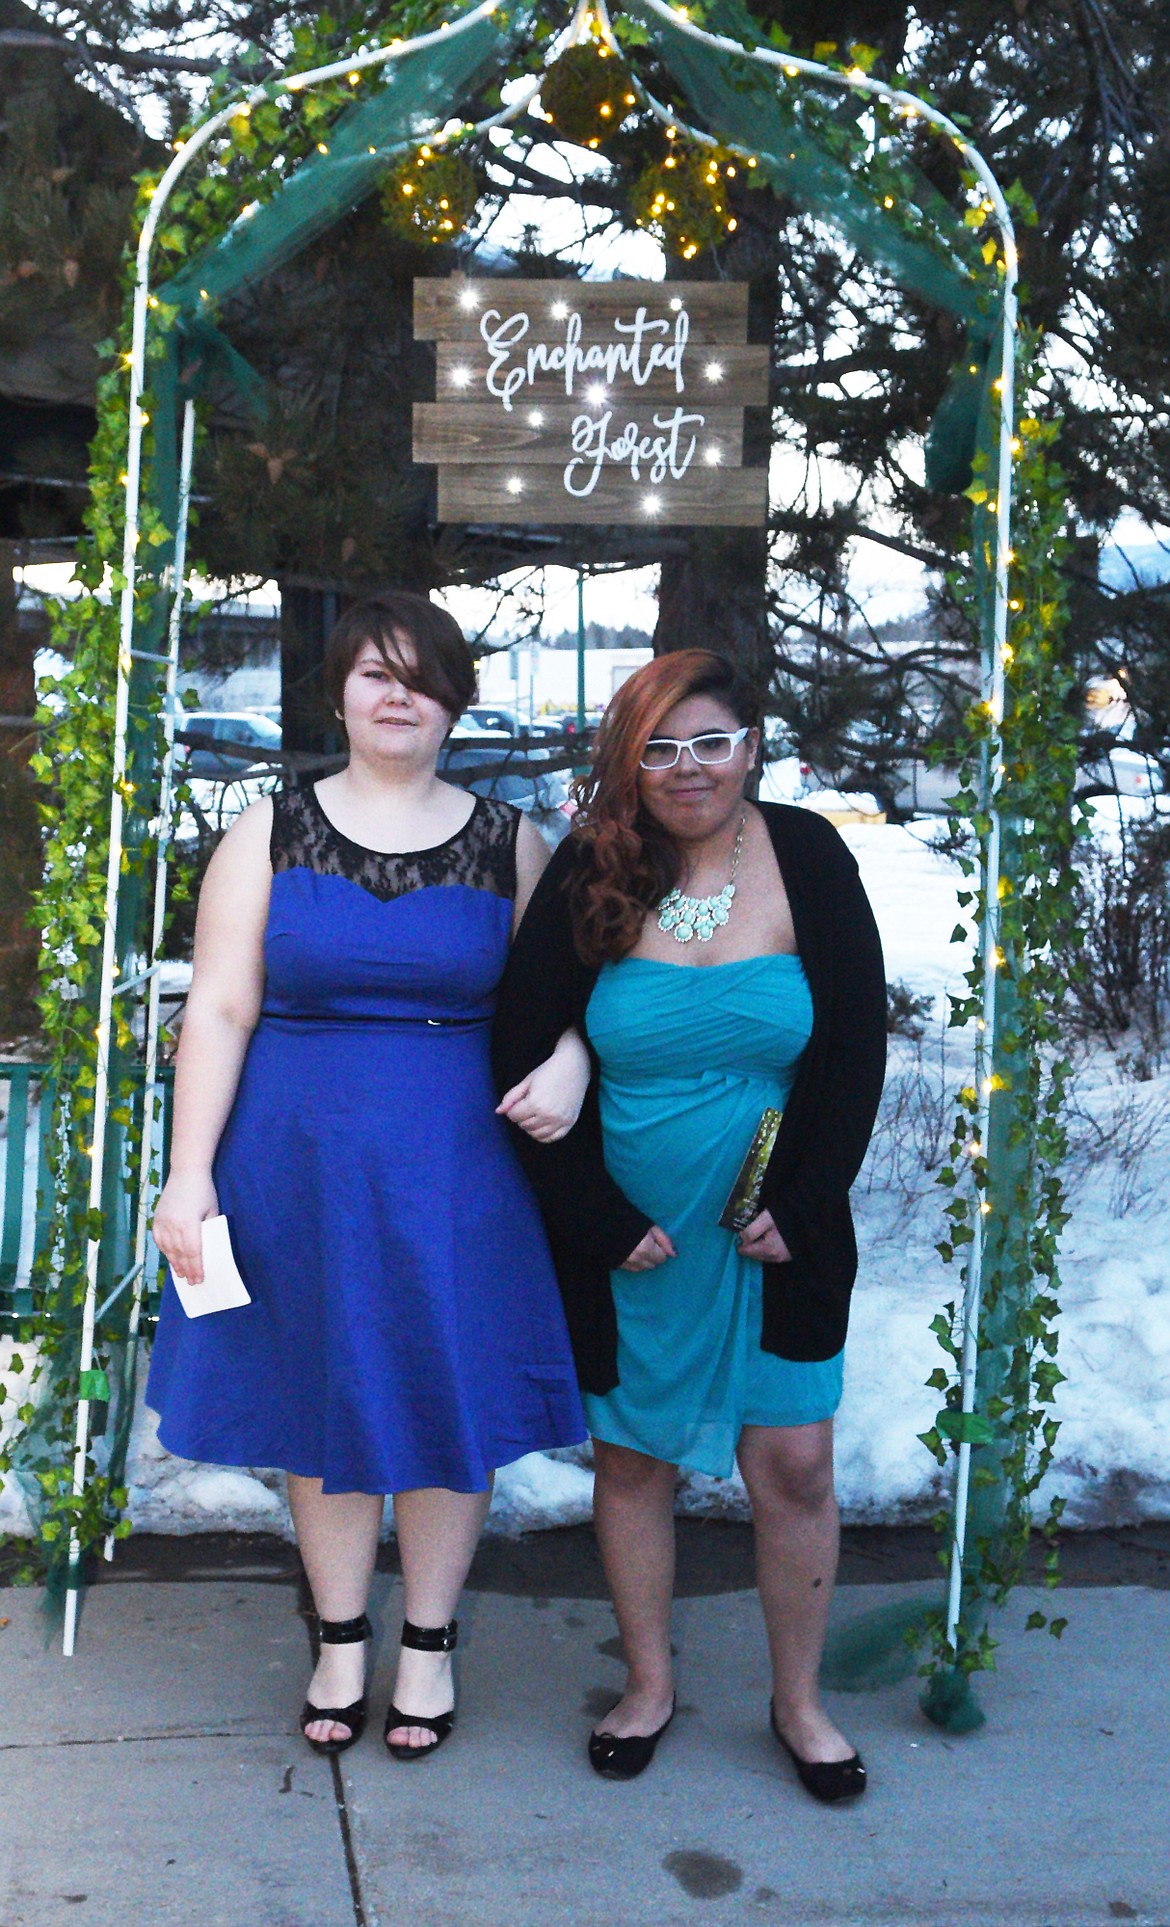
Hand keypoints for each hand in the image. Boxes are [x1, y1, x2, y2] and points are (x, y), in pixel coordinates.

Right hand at [153, 1171, 218, 1284]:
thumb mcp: (212, 1211)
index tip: (199, 1279)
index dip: (196, 1267)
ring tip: (181, 1274)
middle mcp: (172, 1224)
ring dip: (174, 1263)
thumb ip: (209, 1230)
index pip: (193, 1252)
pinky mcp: (156, 1218)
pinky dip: (165, 1251)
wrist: (185, 1171)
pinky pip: (159, 1240)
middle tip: (191, 1282)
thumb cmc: (204, 1191)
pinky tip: (170, 1258)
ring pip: (168, 1249)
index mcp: (189, 1223)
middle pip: (180, 1253)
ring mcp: (162, 1221)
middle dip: (186, 1269)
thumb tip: (208, 1250)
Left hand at [497, 1028, 591, 1142]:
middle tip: (526, 1106)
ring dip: (530, 1127)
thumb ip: (511, 1097)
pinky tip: (541, 1124)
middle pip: (524, 1125)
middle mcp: (548, 1114)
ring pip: (536, 1134)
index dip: (512, 1109)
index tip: (517, 1102)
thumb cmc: (549, 1071)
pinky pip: (552, 1138)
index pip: (513, 1116)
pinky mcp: (569, 1122)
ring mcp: (560, 1120)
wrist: (574, 1066)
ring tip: (533, 1114)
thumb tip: (498, 1111)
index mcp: (535, 1102)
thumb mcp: (527, 1081)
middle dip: (520, 1117)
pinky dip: (543, 1135)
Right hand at [619, 1225, 676, 1271]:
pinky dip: (633, 1262)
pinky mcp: (617, 1265)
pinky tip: (630, 1252)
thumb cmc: (629, 1220)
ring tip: (638, 1247)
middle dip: (652, 1256)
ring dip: (643, 1260)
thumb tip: (674, 1254)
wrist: (602, 1221)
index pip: (661, 1258)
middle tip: (647, 1243)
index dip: (660, 1249)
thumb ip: (664, 1240)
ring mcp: (626, 1264)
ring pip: (642, 1268)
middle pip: (652, 1265)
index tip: (654, 1241)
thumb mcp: (650, 1226)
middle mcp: (637, 1260)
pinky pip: (631, 1268)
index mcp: (646, 1249)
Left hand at [736, 1209, 791, 1265]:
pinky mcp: (788, 1255)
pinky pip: (772, 1254)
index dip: (740, 1240)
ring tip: (760, 1231)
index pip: (745, 1251)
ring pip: (762, 1255)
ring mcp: (783, 1258)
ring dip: (758, 1245)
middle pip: (753, 1254)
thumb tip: (741, 1239)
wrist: (807, 1218)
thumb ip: (751, 1230)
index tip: (742, 1229)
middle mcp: (775, 1257)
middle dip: (749, 1243)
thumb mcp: (766, 1219)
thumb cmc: (785, 1216)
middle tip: (751, 1228)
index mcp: (768, 1249)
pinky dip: (767, 1247)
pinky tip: (770, 1236)